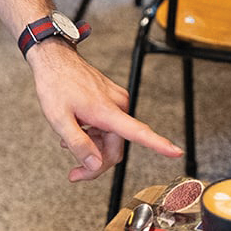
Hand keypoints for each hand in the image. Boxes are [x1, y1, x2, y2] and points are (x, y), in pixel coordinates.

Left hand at [26, 43, 181, 181]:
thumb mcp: (59, 119)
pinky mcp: (112, 97)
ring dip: (94, 147)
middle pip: (116, 147)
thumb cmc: (56, 84)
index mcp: (107, 110)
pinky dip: (94, 135)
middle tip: (74, 172)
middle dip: (97, 162)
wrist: (54, 58)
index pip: (138, 131)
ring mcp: (115, 99)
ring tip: (70, 143)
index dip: (158, 144)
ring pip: (112, 138)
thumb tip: (95, 165)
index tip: (176, 151)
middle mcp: (117, 104)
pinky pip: (109, 126)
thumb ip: (78, 144)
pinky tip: (78, 130)